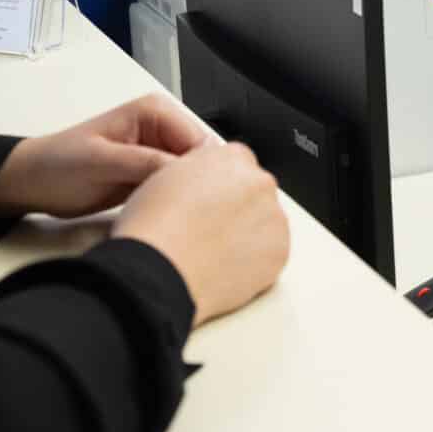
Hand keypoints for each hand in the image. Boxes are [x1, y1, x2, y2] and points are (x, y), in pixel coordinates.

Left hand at [0, 95, 207, 217]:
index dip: (202, 171)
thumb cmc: (57, 165)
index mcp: (155, 111)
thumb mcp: (102, 161)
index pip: (200, 141)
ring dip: (186, 197)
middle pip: (201, 159)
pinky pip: (176, 189)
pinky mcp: (151, 175)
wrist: (31, 184)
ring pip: (192, 177)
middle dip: (195, 185)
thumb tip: (187, 172)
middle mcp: (162, 128)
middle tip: (183, 212)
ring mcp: (158, 152)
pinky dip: (174, 203)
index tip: (194, 199)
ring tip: (173, 216)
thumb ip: (145, 162)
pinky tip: (166, 216)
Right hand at [111, 142, 289, 326]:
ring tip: (210, 253)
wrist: (158, 273)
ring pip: (266, 223)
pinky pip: (271, 254)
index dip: (218, 185)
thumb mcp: (161, 176)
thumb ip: (196, 171)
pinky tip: (223, 269)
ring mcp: (274, 219)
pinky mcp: (280, 252)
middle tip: (206, 232)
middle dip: (237, 209)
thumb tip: (203, 185)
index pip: (237, 161)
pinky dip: (255, 263)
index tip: (208, 202)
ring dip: (248, 234)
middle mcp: (258, 183)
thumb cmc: (152, 230)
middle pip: (255, 191)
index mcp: (230, 158)